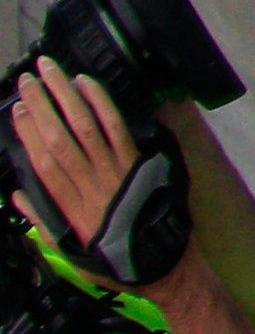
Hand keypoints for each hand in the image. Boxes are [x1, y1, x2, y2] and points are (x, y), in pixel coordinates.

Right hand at [13, 65, 159, 287]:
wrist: (159, 263)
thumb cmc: (111, 258)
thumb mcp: (68, 250)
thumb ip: (41, 219)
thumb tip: (17, 193)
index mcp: (68, 205)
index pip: (42, 162)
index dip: (27, 133)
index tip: (16, 110)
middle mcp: (89, 182)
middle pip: (59, 136)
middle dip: (41, 104)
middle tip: (27, 79)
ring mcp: (115, 168)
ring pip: (85, 124)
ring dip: (66, 94)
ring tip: (51, 70)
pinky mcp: (136, 160)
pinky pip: (116, 126)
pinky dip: (101, 102)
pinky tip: (87, 84)